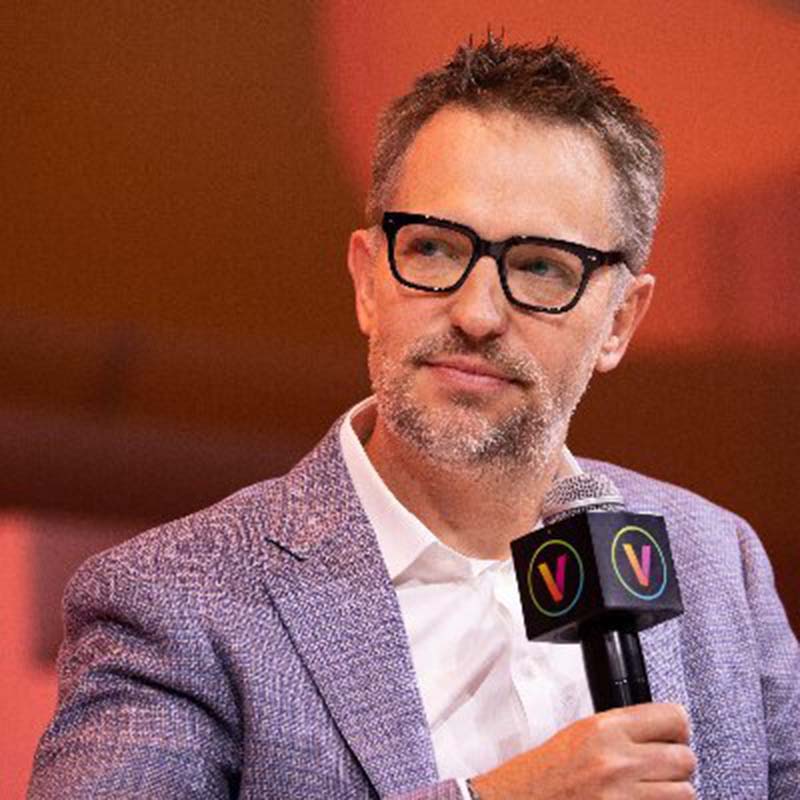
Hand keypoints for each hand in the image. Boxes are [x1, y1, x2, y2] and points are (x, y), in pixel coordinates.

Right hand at [469, 702, 695, 799]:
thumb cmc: (545, 774)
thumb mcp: (580, 735)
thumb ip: (621, 732)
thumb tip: (663, 732)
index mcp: (604, 729)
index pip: (673, 717)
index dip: (677, 729)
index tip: (673, 736)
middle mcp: (617, 761)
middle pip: (685, 758)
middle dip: (676, 766)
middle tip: (658, 770)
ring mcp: (623, 796)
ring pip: (685, 793)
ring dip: (672, 794)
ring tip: (649, 792)